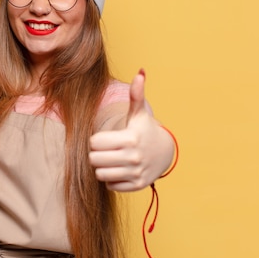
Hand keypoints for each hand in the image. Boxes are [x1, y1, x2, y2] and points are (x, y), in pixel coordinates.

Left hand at [89, 70, 173, 191]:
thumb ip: (136, 94)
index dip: (95, 140)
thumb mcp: (139, 113)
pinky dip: (111, 179)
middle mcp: (133, 157)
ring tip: (110, 159)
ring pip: (100, 174)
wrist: (164, 152)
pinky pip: (110, 185)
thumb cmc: (144, 129)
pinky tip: (119, 169)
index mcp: (130, 138)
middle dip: (96, 154)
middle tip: (104, 150)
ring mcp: (136, 172)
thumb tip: (140, 72)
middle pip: (94, 160)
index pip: (94, 143)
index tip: (103, 138)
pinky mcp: (137, 185)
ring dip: (102, 167)